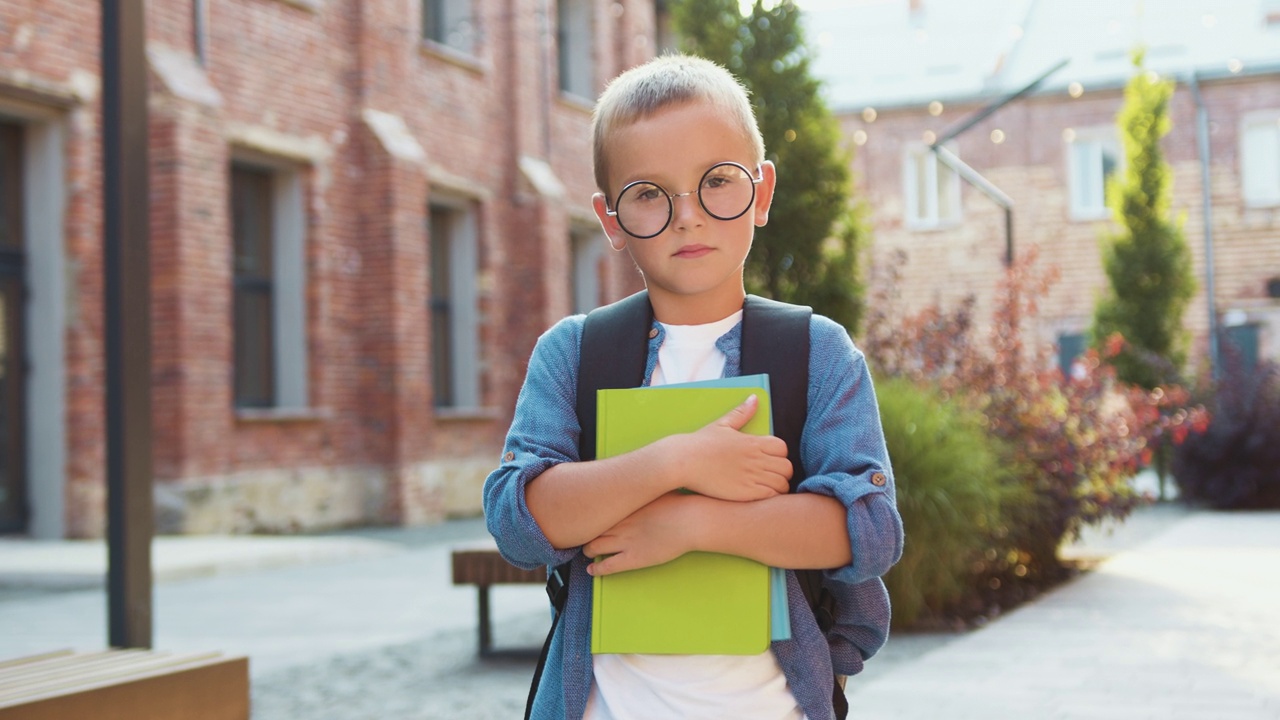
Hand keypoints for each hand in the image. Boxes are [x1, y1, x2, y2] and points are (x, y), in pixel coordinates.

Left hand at [583, 492, 702, 575]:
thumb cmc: (678, 502)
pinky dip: (597, 569)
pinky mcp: (634, 558)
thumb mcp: (654, 488)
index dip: (588, 515)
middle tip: (583, 534)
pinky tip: (592, 570)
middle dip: (584, 533)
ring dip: (587, 550)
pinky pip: (607, 566)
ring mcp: (625, 542)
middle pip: (590, 529)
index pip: (595, 510)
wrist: (691, 520)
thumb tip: (634, 481)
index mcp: (623, 506)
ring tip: (587, 551)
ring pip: (593, 547)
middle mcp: (619, 523)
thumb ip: (640, 489)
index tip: (586, 516)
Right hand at [659, 394, 791, 501]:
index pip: (782, 448)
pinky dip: (771, 497)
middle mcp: (756, 459)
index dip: (779, 454)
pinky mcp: (746, 493)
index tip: (769, 459)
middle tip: (770, 475)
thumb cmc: (700, 443)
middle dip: (781, 471)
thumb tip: (755, 398)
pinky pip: (771, 496)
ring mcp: (752, 477)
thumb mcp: (722, 425)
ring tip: (766, 487)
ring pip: (782, 483)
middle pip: (787, 467)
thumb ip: (742, 413)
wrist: (682, 462)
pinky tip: (759, 496)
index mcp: (752, 441)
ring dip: (778, 486)